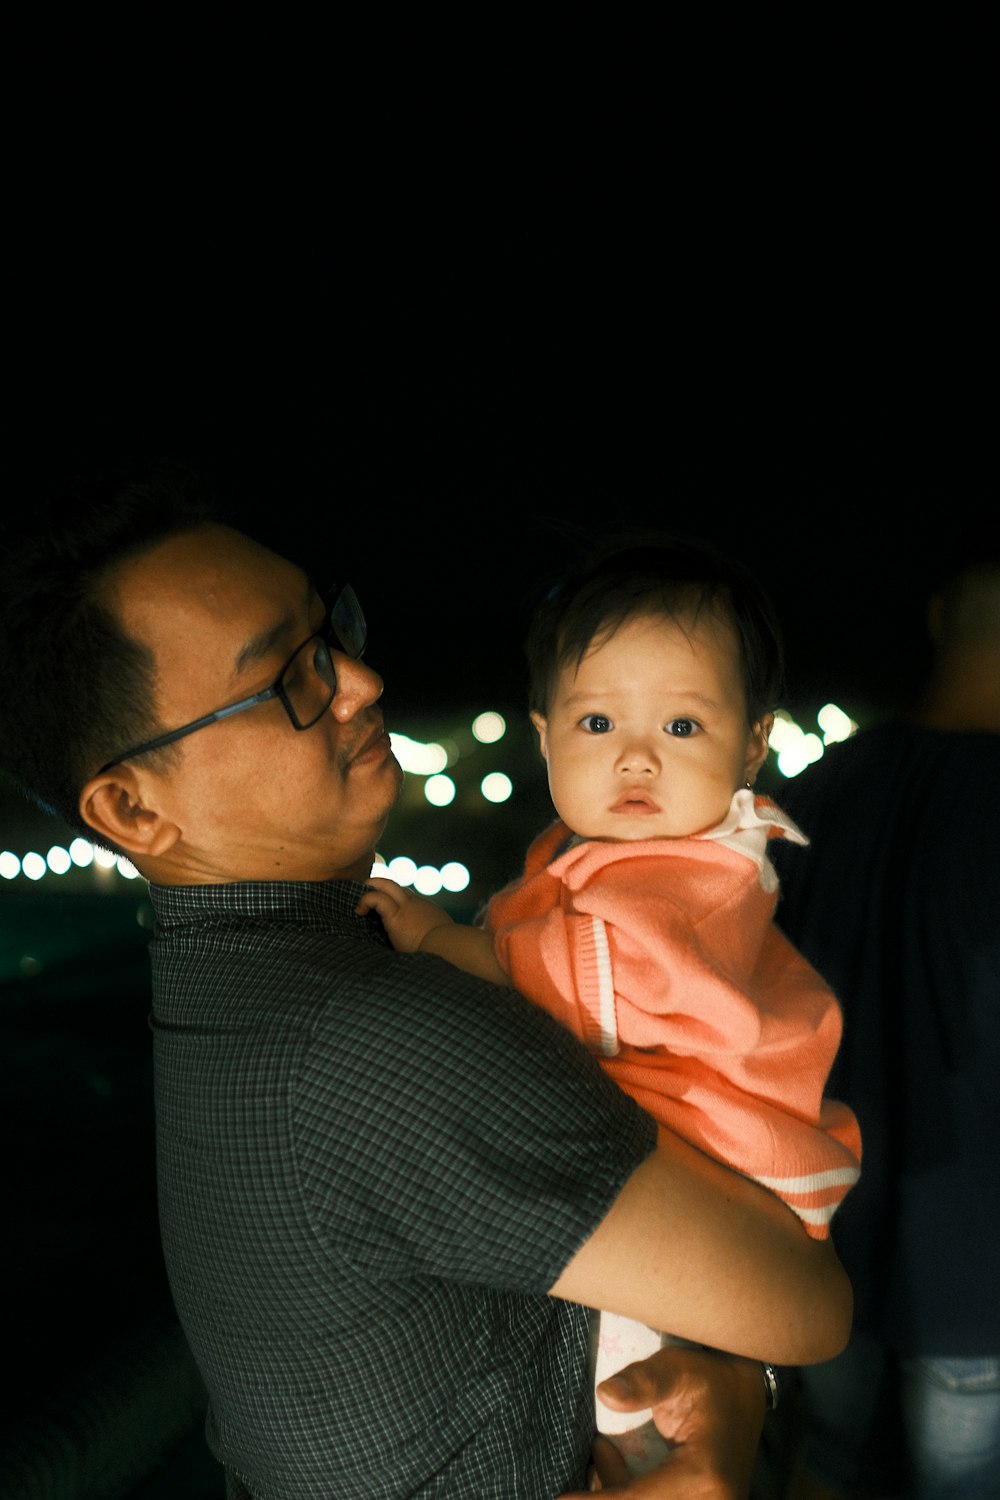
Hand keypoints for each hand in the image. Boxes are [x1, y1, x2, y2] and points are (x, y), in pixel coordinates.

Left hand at [355, 876, 454, 952]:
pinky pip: (377, 898)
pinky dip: (366, 900)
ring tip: (360, 899)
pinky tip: (359, 910)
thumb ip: (432, 944)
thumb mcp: (443, 944)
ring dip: (372, 887)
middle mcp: (417, 904)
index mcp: (428, 912)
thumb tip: (427, 960)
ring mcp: (407, 906)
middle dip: (381, 886)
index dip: (395, 899)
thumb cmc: (447, 953)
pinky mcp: (396, 915)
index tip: (386, 909)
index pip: (409, 897)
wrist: (449, 948)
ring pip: (387, 884)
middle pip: (398, 886)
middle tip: (368, 892)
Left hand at [558, 1344, 766, 1498]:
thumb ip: (642, 1381)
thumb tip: (605, 1394)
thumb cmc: (709, 1377)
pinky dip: (627, 1493)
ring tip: (597, 1451)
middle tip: (575, 1474)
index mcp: (703, 1478)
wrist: (746, 1392)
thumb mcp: (677, 1368)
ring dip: (614, 1493)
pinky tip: (607, 1457)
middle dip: (602, 1498)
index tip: (559, 1499)